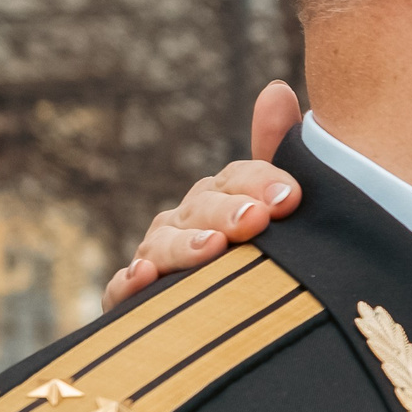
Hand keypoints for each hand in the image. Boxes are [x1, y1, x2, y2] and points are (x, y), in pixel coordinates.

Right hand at [101, 81, 303, 309]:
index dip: (263, 183)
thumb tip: (277, 88)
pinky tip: (144, 277)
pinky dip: (129, 283)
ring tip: (213, 249)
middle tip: (255, 223)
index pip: (239, 178)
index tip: (290, 200)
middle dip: (228, 213)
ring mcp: (159, 256)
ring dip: (187, 245)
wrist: (244, 323)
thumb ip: (277, 153)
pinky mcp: (134, 298)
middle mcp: (187, 220)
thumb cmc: (267, 257)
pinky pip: (122, 288)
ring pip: (165, 243)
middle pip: (202, 208)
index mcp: (223, 196)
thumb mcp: (276, 209)